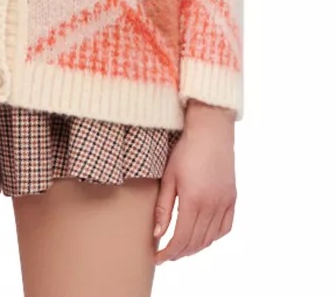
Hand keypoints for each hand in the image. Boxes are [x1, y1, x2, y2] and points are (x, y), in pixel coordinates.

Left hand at [153, 100, 236, 263]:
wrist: (211, 131)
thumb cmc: (185, 150)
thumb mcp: (169, 177)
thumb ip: (163, 207)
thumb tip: (157, 234)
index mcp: (194, 201)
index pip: (181, 239)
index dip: (168, 253)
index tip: (158, 258)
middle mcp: (212, 206)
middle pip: (196, 242)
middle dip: (179, 252)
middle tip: (166, 254)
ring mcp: (225, 203)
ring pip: (211, 238)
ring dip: (195, 247)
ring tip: (181, 247)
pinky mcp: (232, 198)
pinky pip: (225, 227)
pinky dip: (213, 237)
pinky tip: (203, 237)